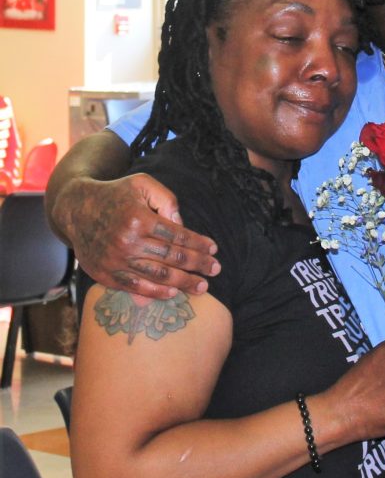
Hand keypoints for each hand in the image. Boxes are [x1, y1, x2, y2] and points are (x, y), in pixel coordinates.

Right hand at [54, 174, 219, 298]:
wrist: (76, 209)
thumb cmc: (116, 195)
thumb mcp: (142, 184)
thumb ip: (167, 200)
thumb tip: (182, 226)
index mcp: (139, 219)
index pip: (177, 236)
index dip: (199, 244)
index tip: (214, 250)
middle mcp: (127, 241)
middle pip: (172, 258)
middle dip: (197, 265)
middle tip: (215, 270)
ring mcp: (116, 261)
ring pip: (158, 276)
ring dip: (183, 283)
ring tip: (202, 286)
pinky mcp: (105, 274)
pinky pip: (136, 287)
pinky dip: (156, 292)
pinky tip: (173, 293)